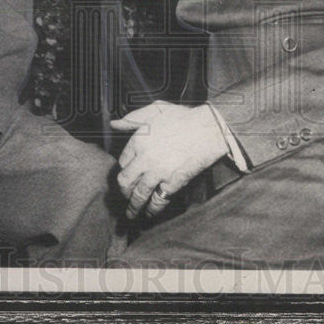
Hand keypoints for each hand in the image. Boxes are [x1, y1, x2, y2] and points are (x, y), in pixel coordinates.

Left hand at [110, 101, 228, 218]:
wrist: (208, 129)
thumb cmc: (183, 117)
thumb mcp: (155, 109)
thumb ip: (133, 118)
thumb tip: (114, 123)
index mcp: (138, 141)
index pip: (123, 161)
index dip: (124, 168)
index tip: (126, 173)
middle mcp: (144, 159)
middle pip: (125, 181)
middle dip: (123, 191)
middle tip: (124, 196)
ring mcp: (157, 173)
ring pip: (138, 195)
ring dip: (133, 207)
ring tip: (131, 214)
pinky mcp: (172, 183)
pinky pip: (158, 201)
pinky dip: (152, 209)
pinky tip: (150, 213)